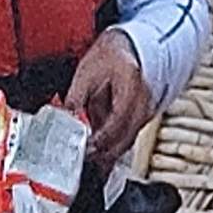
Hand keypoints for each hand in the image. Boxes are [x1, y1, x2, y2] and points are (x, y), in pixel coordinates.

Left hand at [66, 29, 155, 171]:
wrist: (128, 48)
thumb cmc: (110, 56)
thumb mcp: (86, 73)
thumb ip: (76, 99)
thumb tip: (66, 121)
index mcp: (131, 86)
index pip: (117, 120)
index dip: (101, 138)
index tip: (86, 149)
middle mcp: (144, 101)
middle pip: (126, 137)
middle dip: (104, 154)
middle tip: (84, 163)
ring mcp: (146, 111)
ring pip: (128, 141)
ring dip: (109, 154)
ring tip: (90, 164)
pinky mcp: (142, 118)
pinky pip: (128, 138)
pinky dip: (114, 148)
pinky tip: (100, 156)